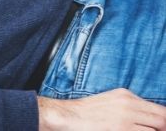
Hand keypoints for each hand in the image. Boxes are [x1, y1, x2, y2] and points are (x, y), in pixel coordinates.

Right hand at [38, 88, 165, 129]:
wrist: (65, 117)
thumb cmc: (85, 114)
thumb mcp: (110, 103)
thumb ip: (130, 107)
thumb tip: (151, 120)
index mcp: (126, 95)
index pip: (160, 110)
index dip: (163, 123)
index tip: (160, 128)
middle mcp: (128, 104)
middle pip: (161, 120)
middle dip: (160, 129)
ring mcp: (125, 118)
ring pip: (154, 130)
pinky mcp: (121, 130)